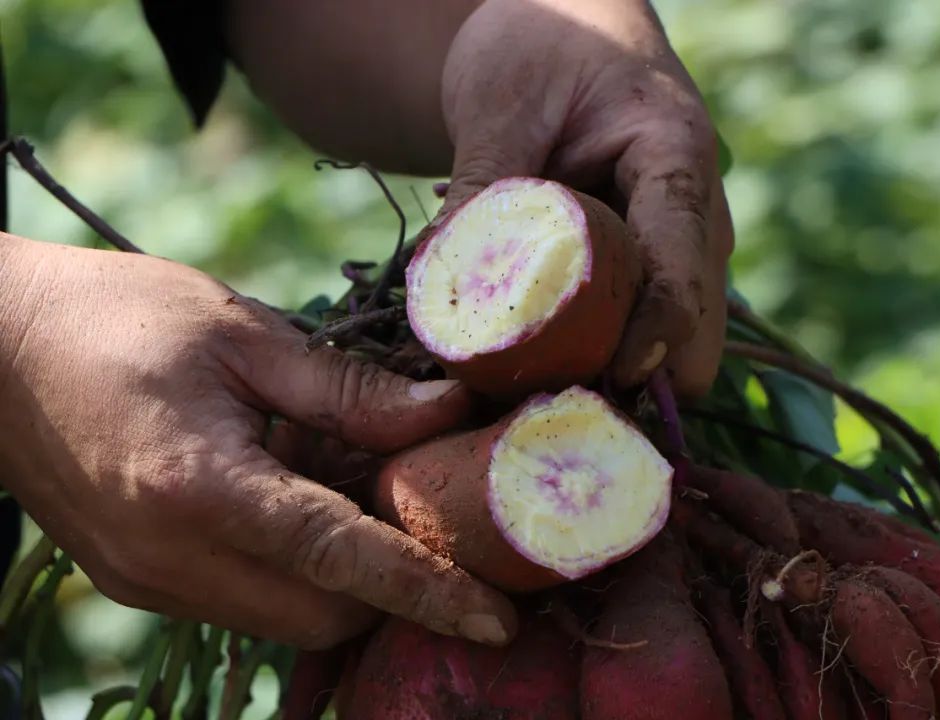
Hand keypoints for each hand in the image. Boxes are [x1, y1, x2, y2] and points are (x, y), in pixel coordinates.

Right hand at [0, 237, 515, 648]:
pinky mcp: (138, 581)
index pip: (340, 559)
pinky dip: (292, 569)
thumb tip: (445, 414)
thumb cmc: (117, 317)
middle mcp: (171, 560)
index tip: (497, 620)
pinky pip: (243, 601)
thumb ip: (348, 390)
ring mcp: (148, 581)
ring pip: (287, 619)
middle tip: (414, 501)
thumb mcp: (243, 334)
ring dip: (341, 574)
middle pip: (325, 615)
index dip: (429, 590)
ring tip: (345, 483)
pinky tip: (291, 492)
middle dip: (391, 581)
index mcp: (200, 489)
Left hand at [440, 0, 733, 396]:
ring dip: (615, 375)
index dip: (662, 330)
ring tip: (538, 398)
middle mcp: (695, 214)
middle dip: (642, 375)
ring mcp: (674, 248)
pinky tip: (536, 373)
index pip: (685, 262)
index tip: (618, 378)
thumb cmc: (539, 43)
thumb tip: (449, 282)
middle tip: (561, 409)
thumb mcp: (499, 101)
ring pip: (670, 340)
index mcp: (675, 158)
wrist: (561, 26)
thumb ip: (485, 186)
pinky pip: (632, 330)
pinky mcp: (643, 270)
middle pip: (696, 325)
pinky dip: (594, 358)